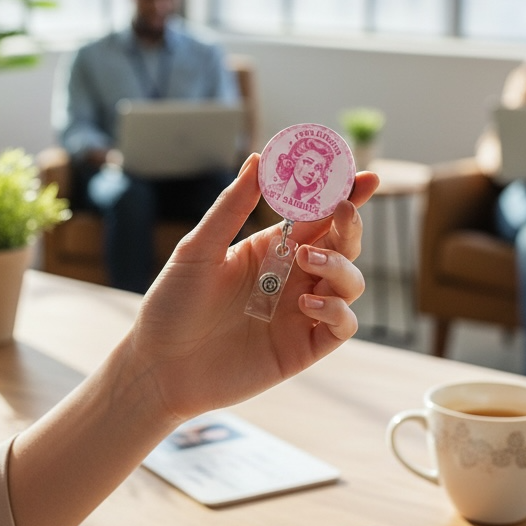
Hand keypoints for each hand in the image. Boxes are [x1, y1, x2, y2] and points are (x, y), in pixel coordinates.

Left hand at [123, 153, 378, 421]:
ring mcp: (301, 311)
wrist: (159, 366)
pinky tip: (306, 303)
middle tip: (342, 210)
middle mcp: (292, 276)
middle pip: (343, 244)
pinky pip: (343, 324)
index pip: (317, 214)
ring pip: (350, 281)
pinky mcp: (304, 347)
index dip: (345, 194)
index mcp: (270, 247)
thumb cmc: (172, 305)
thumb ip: (231, 207)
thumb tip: (258, 159)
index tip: (365, 176)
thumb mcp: (198, 249)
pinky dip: (337, 310)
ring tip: (305, 260)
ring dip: (340, 265)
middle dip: (350, 224)